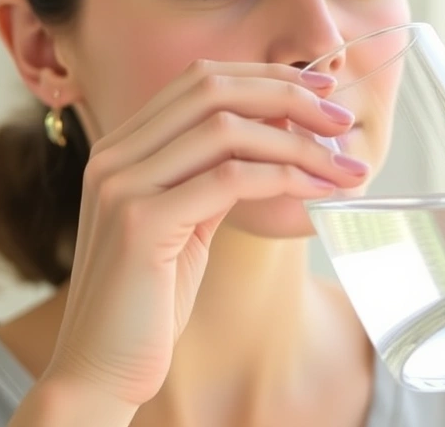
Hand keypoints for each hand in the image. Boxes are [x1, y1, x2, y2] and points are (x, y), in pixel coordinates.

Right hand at [38, 60, 365, 406]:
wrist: (100, 367)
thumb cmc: (150, 300)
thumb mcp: (185, 221)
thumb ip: (214, 174)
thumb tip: (277, 136)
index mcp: (123, 147)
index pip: (201, 81)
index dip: (266, 77)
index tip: (321, 90)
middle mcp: (115, 155)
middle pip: (214, 90)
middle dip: (288, 95)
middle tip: (341, 120)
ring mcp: (122, 185)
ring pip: (227, 131)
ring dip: (298, 143)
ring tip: (343, 167)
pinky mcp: (139, 222)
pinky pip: (228, 180)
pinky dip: (283, 178)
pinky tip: (317, 192)